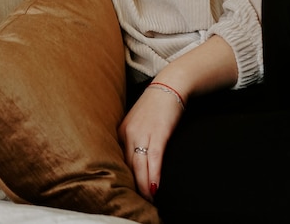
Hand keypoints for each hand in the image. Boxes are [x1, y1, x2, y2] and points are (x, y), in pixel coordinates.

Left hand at [118, 83, 184, 201]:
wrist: (170, 85)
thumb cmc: (156, 105)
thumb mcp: (138, 121)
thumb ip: (133, 139)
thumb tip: (135, 162)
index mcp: (122, 132)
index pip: (119, 162)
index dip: (124, 179)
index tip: (127, 193)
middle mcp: (128, 133)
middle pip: (128, 167)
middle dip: (132, 187)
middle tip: (137, 203)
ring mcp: (143, 133)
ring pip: (140, 167)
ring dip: (143, 187)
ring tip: (147, 201)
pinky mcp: (159, 132)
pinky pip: (154, 158)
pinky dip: (154, 174)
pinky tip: (155, 188)